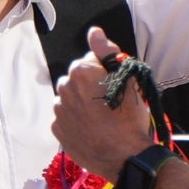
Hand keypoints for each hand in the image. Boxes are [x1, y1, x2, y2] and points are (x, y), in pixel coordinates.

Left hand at [51, 26, 158, 179]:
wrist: (125, 156)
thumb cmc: (130, 117)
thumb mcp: (127, 80)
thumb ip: (107, 52)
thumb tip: (94, 31)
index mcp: (81, 71)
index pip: (91, 61)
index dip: (106, 72)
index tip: (116, 87)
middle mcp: (64, 88)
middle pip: (78, 79)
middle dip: (91, 86)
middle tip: (110, 104)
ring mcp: (59, 111)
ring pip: (71, 99)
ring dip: (82, 103)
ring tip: (102, 118)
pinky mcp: (58, 131)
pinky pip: (66, 118)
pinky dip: (76, 121)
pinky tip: (92, 129)